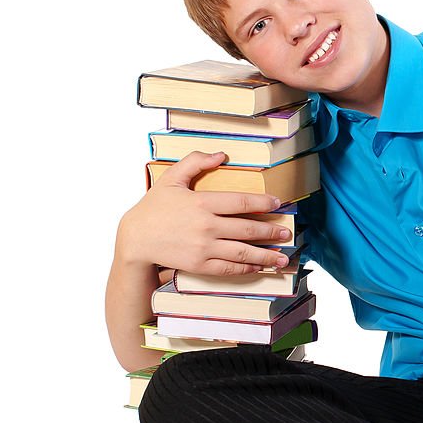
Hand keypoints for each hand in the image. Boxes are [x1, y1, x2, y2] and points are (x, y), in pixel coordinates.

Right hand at [117, 151, 292, 275]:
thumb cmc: (154, 207)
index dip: (263, 203)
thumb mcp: (171, 178)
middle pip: (247, 230)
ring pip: (242, 253)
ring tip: (283, 257)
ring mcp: (203, 248)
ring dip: (266, 255)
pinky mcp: (199, 265)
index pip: (241, 203)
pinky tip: (259, 266)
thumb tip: (221, 154)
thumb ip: (195, 162)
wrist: (135, 239)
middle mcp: (206, 226)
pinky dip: (246, 268)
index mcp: (202, 203)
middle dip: (271, 231)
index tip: (278, 204)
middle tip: (287, 232)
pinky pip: (229, 268)